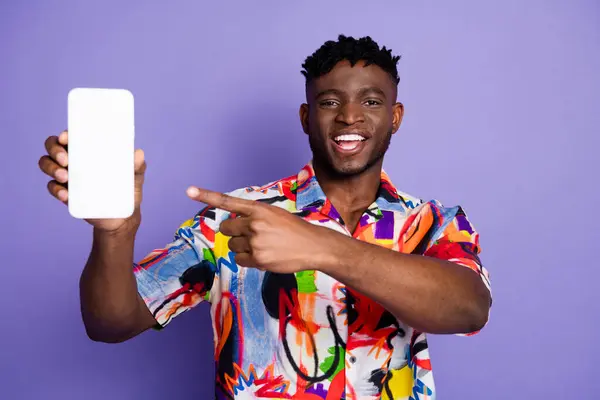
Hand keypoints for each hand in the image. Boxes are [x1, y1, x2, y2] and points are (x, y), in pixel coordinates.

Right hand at [38, 130, 146, 232]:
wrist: (122, 217)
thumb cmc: (128, 190)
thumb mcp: (135, 177)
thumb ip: (137, 165)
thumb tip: (139, 153)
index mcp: (88, 150)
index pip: (71, 137)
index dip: (64, 134)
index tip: (67, 138)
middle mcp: (74, 160)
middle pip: (53, 147)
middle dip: (55, 151)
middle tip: (66, 160)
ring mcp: (67, 176)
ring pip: (47, 164)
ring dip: (51, 168)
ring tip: (64, 177)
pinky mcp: (64, 193)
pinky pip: (52, 187)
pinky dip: (56, 190)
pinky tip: (66, 195)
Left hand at [186, 186, 333, 272]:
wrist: (314, 246)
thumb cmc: (294, 230)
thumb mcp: (274, 215)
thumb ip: (253, 217)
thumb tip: (232, 228)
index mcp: (258, 209)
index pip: (228, 202)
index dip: (206, 196)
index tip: (188, 191)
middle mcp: (254, 223)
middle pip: (226, 229)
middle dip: (234, 233)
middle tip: (251, 235)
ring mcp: (255, 242)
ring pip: (233, 246)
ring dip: (243, 247)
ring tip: (264, 246)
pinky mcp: (257, 259)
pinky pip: (240, 259)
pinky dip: (248, 259)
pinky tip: (264, 255)